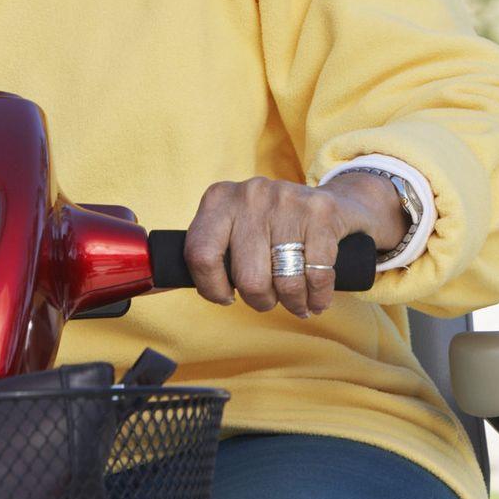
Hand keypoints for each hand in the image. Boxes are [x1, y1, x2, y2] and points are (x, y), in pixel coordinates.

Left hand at [183, 175, 402, 317]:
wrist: (334, 202)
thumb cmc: (274, 228)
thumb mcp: (236, 228)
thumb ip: (210, 251)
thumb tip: (164, 282)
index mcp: (219, 199)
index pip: (201, 255)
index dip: (212, 288)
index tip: (227, 297)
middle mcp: (250, 194)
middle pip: (248, 277)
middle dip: (261, 301)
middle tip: (270, 301)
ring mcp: (286, 200)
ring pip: (283, 280)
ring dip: (294, 303)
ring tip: (298, 303)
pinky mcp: (320, 212)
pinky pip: (316, 274)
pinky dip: (318, 296)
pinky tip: (317, 298)